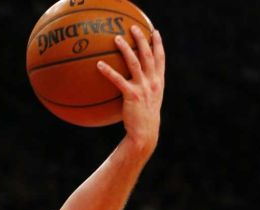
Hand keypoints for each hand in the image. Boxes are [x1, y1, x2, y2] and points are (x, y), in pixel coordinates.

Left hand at [98, 26, 164, 151]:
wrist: (145, 133)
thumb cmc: (143, 119)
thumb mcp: (149, 101)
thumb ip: (144, 89)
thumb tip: (133, 83)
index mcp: (158, 82)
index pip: (161, 58)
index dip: (158, 44)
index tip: (154, 32)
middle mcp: (153, 82)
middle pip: (148, 55)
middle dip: (142, 39)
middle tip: (134, 27)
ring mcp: (143, 88)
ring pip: (135, 62)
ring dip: (126, 49)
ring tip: (116, 38)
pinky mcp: (132, 95)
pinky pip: (118, 80)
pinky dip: (108, 71)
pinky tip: (98, 64)